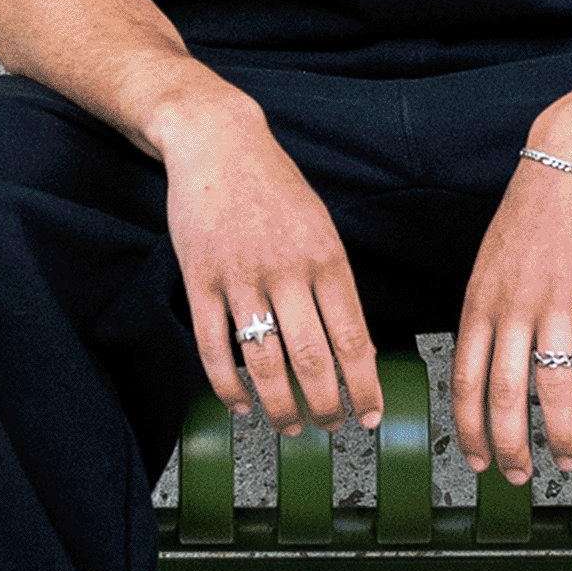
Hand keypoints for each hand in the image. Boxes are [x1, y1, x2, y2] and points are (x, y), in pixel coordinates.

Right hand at [163, 96, 383, 437]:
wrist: (217, 142)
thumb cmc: (275, 187)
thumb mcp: (320, 227)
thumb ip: (336, 284)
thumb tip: (357, 349)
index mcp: (326, 257)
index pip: (353, 337)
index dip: (363, 386)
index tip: (371, 416)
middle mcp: (287, 270)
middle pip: (311, 359)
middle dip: (325, 406)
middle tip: (330, 427)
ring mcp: (240, 277)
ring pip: (264, 363)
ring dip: (280, 407)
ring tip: (291, 426)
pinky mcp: (200, 281)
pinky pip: (214, 348)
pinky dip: (228, 387)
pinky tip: (241, 405)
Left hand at [451, 142, 571, 483]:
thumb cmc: (532, 210)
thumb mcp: (491, 258)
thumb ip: (486, 310)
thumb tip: (480, 362)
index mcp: (479, 299)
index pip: (463, 379)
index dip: (469, 429)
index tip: (478, 461)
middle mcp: (512, 305)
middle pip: (502, 393)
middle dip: (509, 446)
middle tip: (519, 478)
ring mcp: (556, 298)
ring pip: (551, 385)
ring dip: (559, 434)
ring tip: (570, 461)